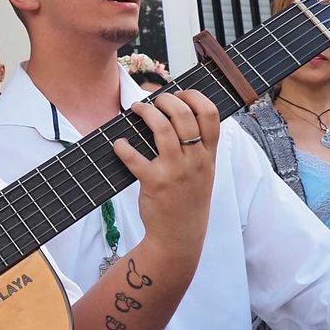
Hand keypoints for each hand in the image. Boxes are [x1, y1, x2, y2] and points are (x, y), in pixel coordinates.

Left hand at [115, 90, 220, 262]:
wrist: (180, 235)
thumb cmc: (188, 198)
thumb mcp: (203, 171)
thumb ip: (197, 146)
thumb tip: (174, 114)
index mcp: (209, 154)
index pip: (210, 114)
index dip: (194, 96)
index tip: (178, 94)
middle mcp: (196, 160)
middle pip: (184, 114)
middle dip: (165, 99)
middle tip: (152, 100)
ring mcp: (176, 171)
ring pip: (163, 129)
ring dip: (145, 112)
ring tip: (136, 109)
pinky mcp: (155, 182)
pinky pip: (135, 157)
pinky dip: (123, 146)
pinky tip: (118, 144)